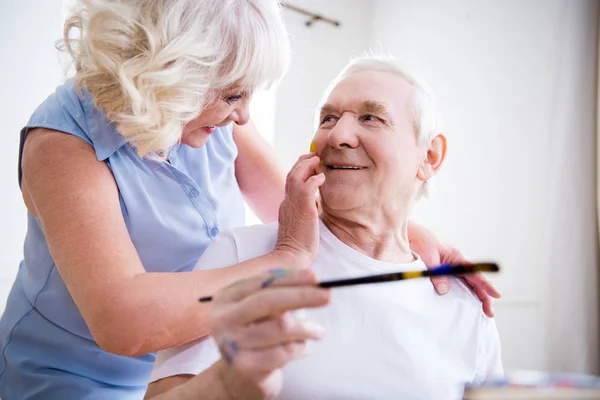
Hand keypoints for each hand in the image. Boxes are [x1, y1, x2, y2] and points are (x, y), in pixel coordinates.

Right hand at [209, 268, 329, 399]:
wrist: (239, 377)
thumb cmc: (257, 335)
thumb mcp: (261, 310)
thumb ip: (279, 292)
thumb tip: (312, 280)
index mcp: (227, 297)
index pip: (261, 282)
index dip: (290, 278)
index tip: (316, 277)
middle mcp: (223, 318)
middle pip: (268, 301)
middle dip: (301, 296)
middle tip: (327, 296)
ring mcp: (231, 343)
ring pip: (281, 327)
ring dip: (308, 328)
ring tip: (318, 331)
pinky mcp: (245, 366)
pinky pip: (284, 352)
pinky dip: (301, 347)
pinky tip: (303, 348)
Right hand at [275, 153, 324, 266]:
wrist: (292, 257)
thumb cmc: (299, 245)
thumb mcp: (299, 224)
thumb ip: (303, 212)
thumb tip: (314, 205)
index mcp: (286, 206)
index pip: (290, 182)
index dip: (299, 171)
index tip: (309, 165)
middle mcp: (287, 202)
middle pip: (291, 175)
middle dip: (302, 162)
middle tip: (313, 155)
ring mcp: (293, 205)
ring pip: (295, 176)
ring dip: (306, 165)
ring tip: (316, 159)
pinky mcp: (303, 210)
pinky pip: (307, 187)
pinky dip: (314, 179)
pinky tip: (321, 177)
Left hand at [408, 222, 501, 317]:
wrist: (415, 236)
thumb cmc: (423, 243)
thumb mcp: (428, 257)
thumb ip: (436, 274)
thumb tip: (444, 291)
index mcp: (457, 257)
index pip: (475, 273)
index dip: (486, 285)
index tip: (497, 294)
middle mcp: (459, 263)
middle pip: (476, 282)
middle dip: (485, 297)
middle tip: (490, 313)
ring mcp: (455, 268)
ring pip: (471, 284)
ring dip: (478, 297)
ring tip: (485, 311)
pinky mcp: (448, 272)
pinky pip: (462, 284)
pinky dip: (468, 294)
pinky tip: (471, 303)